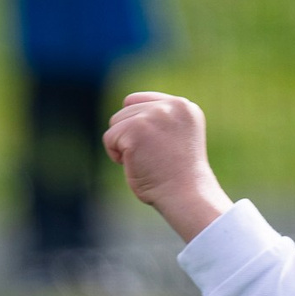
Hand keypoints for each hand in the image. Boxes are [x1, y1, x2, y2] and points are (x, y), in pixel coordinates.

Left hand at [103, 93, 233, 242]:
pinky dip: (115, 155)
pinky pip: (109, 138)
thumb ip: (158, 124)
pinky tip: (134, 166)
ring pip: (116, 122)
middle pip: (126, 110)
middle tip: (148, 158)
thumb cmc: (178, 179)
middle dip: (129, 135)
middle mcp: (170, 106)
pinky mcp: (136, 128)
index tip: (148, 146)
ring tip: (143, 162)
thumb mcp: (175, 141)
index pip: (140, 100)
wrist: (185, 194)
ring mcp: (153, 115)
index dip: (135, 123)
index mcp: (184, 107)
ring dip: (122, 145)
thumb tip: (126, 119)